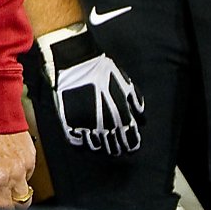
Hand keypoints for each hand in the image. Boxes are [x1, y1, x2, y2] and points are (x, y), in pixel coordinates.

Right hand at [37, 23, 144, 154]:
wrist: (74, 61)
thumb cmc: (100, 69)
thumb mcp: (125, 83)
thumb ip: (135, 103)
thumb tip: (142, 119)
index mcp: (120, 115)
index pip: (130, 141)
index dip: (132, 145)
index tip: (131, 145)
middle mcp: (104, 124)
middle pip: (114, 147)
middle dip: (118, 148)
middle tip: (118, 147)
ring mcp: (85, 125)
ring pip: (96, 147)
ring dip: (101, 147)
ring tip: (102, 145)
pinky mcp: (68, 123)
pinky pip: (77, 142)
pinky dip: (83, 144)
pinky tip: (86, 141)